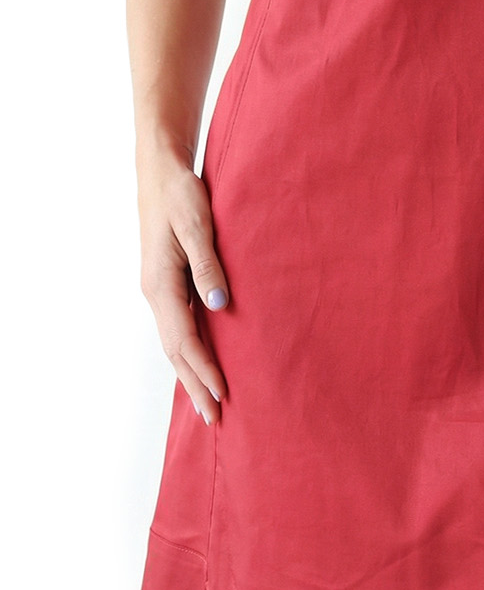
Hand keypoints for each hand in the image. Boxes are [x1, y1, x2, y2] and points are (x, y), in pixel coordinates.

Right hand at [138, 152, 229, 424]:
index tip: (222, 395)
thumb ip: (208, 265)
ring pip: (174, 340)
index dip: (203, 370)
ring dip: (191, 372)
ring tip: (208, 401)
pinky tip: (200, 360)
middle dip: (195, 384)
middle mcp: (155, 292)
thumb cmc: (181, 193)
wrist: (161, 170)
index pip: (184, 339)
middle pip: (175, 349)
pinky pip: (177, 325)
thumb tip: (220, 307)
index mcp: (160, 284)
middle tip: (214, 418)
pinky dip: (189, 349)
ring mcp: (159, 288)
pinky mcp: (166, 281)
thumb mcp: (197, 224)